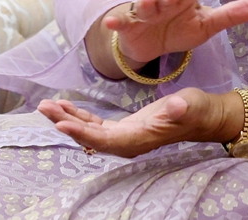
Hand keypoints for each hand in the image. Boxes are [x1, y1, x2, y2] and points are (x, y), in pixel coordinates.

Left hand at [38, 88, 236, 158]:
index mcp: (140, 139)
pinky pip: (95, 124)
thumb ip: (181, 109)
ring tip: (45, 105)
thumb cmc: (198, 110)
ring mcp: (125, 136)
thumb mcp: (190, 105)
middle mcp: (128, 142)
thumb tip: (175, 108)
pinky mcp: (124, 128)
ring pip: (89, 131)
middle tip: (43, 107)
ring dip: (67, 118)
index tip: (60, 123)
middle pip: (90, 136)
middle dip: (65, 123)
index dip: (82, 132)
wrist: (204, 116)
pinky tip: (64, 106)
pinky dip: (79, 115)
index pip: (105, 140)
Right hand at [101, 0, 247, 68]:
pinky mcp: (129, 24)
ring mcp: (143, 11)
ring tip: (147, 3)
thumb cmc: (180, 28)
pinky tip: (112, 22)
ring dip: (145, 2)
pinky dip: (116, 20)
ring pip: (144, 3)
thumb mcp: (207, 24)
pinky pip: (122, 20)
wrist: (152, 44)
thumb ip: (231, 14)